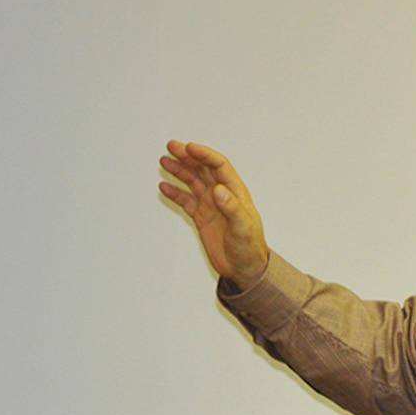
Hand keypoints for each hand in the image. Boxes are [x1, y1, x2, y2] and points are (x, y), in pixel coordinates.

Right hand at [158, 140, 270, 288]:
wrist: (244, 267)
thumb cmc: (250, 247)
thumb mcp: (243, 227)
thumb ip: (232, 207)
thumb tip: (218, 190)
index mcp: (235, 192)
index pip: (218, 166)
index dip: (204, 155)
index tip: (189, 148)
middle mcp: (222, 195)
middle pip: (203, 169)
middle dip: (187, 157)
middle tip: (172, 147)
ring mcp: (211, 205)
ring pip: (192, 182)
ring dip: (179, 170)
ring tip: (165, 161)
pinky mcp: (202, 217)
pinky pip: (186, 200)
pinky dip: (175, 193)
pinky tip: (165, 187)